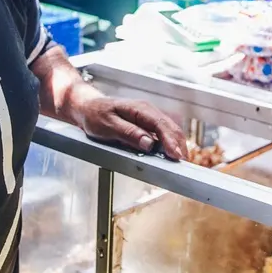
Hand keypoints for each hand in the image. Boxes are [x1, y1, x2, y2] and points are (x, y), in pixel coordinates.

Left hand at [64, 90, 187, 159]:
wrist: (88, 108)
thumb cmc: (95, 116)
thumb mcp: (108, 126)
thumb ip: (129, 133)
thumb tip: (149, 143)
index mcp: (139, 109)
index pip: (160, 125)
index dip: (170, 141)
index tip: (176, 155)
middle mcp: (148, 111)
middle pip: (170, 127)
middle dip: (179, 145)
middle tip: (183, 164)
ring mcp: (149, 117)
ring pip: (170, 130)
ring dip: (177, 145)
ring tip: (181, 161)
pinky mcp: (147, 124)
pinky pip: (163, 133)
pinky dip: (170, 143)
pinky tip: (172, 154)